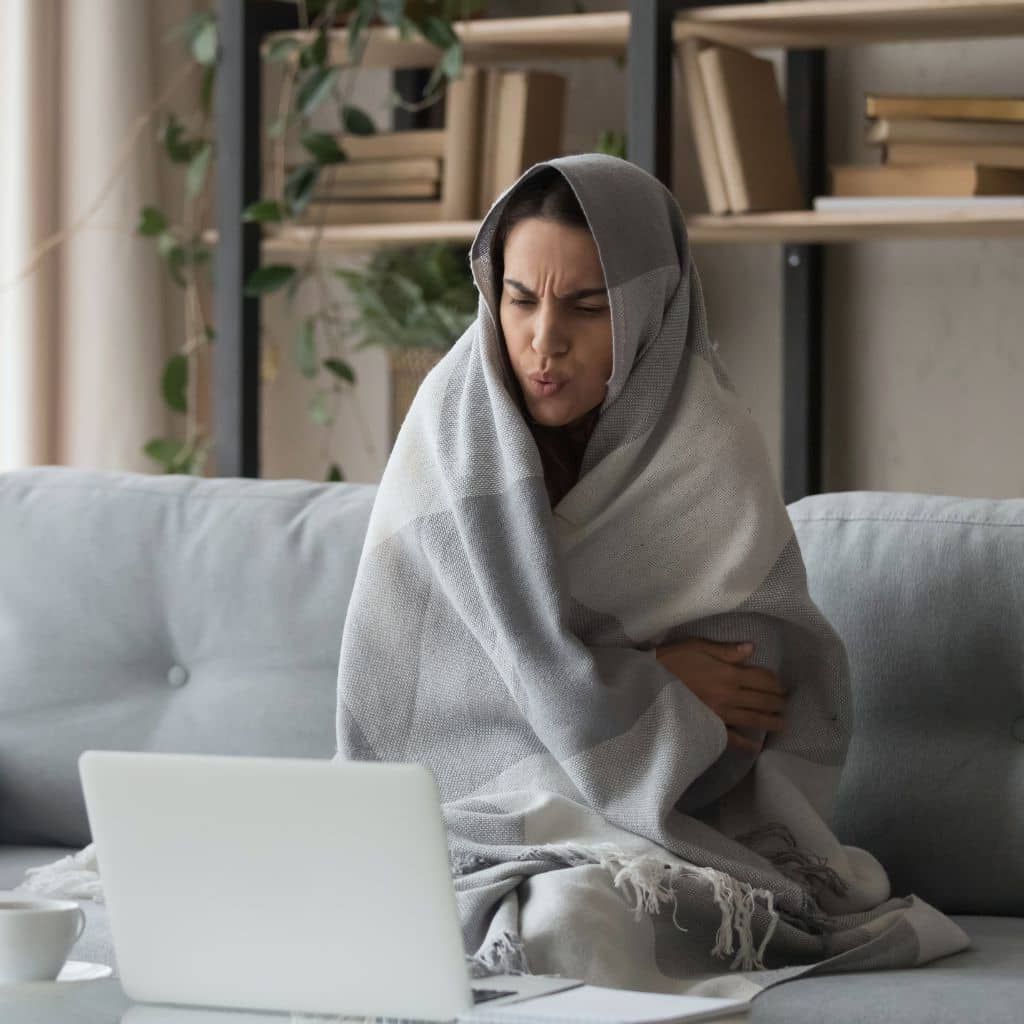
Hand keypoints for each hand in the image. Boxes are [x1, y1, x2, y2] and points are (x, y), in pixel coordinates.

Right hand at [656, 639, 786, 754]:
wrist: (648, 682)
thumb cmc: (671, 660)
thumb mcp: (698, 646)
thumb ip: (727, 650)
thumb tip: (752, 648)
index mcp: (729, 674)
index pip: (762, 679)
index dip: (775, 682)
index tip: (781, 685)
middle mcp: (729, 696)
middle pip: (762, 700)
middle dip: (778, 702)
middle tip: (786, 704)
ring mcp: (720, 714)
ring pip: (753, 720)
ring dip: (771, 722)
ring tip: (782, 724)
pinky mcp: (708, 725)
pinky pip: (730, 738)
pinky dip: (743, 744)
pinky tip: (754, 747)